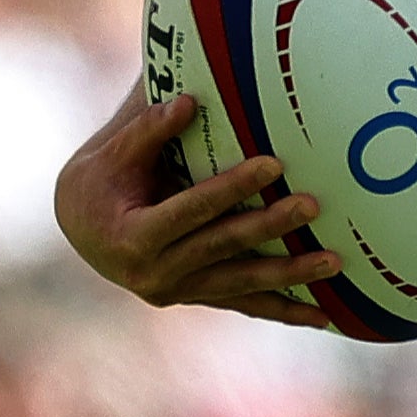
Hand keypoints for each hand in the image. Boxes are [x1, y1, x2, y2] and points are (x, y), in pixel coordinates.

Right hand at [54, 84, 343, 325]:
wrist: (82, 231)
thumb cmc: (99, 181)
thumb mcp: (114, 154)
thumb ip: (149, 130)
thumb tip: (189, 101)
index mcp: (132, 237)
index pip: (191, 210)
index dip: (232, 188)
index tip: (272, 164)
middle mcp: (155, 274)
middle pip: (224, 246)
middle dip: (271, 227)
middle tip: (312, 206)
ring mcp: (178, 292)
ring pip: (242, 282)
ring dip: (290, 274)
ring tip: (334, 261)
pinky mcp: (196, 298)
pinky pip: (245, 305)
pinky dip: (284, 310)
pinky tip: (323, 315)